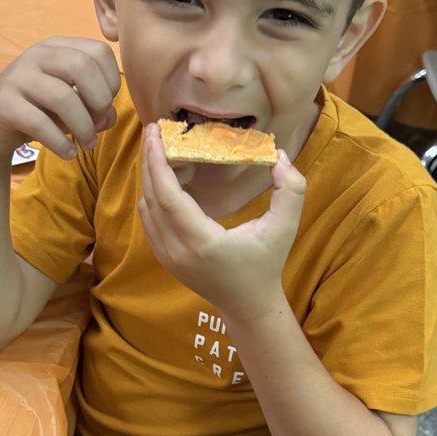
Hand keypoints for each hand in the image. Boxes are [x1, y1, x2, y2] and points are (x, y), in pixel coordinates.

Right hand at [0, 36, 120, 160]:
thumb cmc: (39, 111)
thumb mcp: (72, 106)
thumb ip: (96, 108)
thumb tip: (108, 117)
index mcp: (58, 48)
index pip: (99, 51)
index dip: (112, 82)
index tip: (106, 108)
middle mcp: (38, 55)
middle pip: (82, 66)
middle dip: (100, 101)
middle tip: (98, 126)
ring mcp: (18, 77)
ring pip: (62, 96)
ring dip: (83, 126)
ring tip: (87, 144)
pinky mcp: (3, 103)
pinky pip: (38, 122)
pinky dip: (60, 142)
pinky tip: (68, 153)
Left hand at [137, 122, 306, 314]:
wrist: (248, 305)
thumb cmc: (266, 264)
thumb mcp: (286, 227)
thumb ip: (291, 189)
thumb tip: (280, 156)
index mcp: (202, 242)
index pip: (168, 197)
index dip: (157, 163)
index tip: (155, 134)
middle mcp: (177, 251)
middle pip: (151, 198)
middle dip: (149, 161)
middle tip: (153, 131)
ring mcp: (167, 256)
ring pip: (146, 208)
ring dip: (150, 177)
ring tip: (161, 151)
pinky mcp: (164, 258)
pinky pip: (149, 220)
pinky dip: (153, 195)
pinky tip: (165, 178)